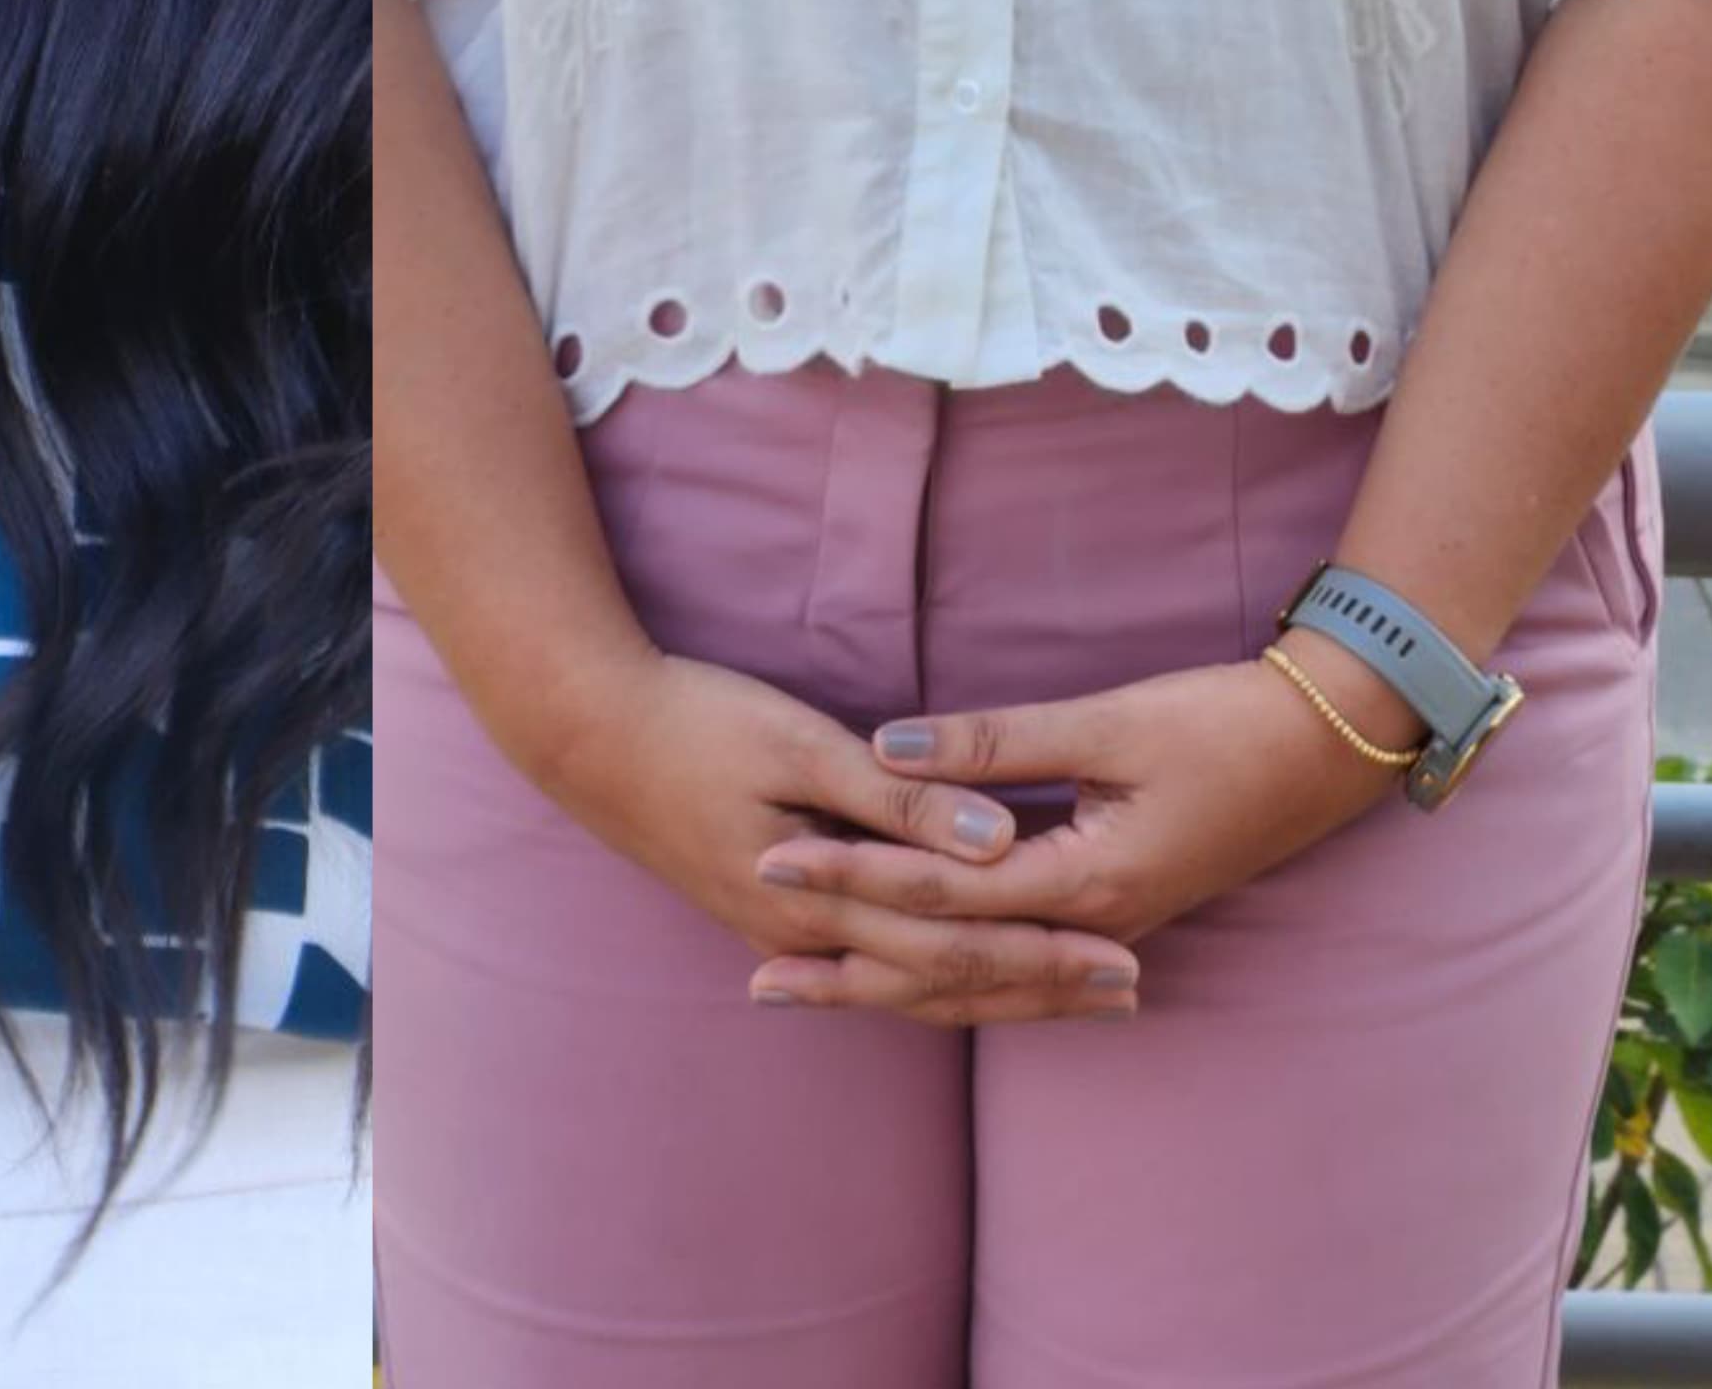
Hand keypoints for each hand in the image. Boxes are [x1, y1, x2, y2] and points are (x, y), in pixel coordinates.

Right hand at [539, 648, 1150, 1027]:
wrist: (583, 731)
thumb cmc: (692, 718)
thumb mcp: (798, 742)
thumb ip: (901, 800)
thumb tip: (1001, 843)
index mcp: (822, 897)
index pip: (960, 942)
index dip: (1047, 953)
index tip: (1126, 958)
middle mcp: (806, 935)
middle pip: (945, 977)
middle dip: (1042, 984)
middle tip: (1129, 990)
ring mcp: (780, 932)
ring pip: (907, 984)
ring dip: (994, 989)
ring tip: (1069, 994)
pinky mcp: (765, 913)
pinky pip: (867, 969)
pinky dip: (924, 982)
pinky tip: (948, 985)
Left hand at [746, 658, 1406, 1012]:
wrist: (1327, 749)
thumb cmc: (1220, 723)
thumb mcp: (1105, 722)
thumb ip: (993, 742)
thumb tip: (887, 748)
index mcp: (1087, 880)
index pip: (940, 889)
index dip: (851, 875)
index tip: (770, 863)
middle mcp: (1094, 924)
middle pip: (952, 962)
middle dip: (853, 963)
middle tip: (760, 974)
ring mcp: (1108, 928)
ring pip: (983, 979)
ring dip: (895, 986)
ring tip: (812, 991)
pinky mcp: (1113, 913)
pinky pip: (1016, 965)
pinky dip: (957, 976)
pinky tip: (912, 980)